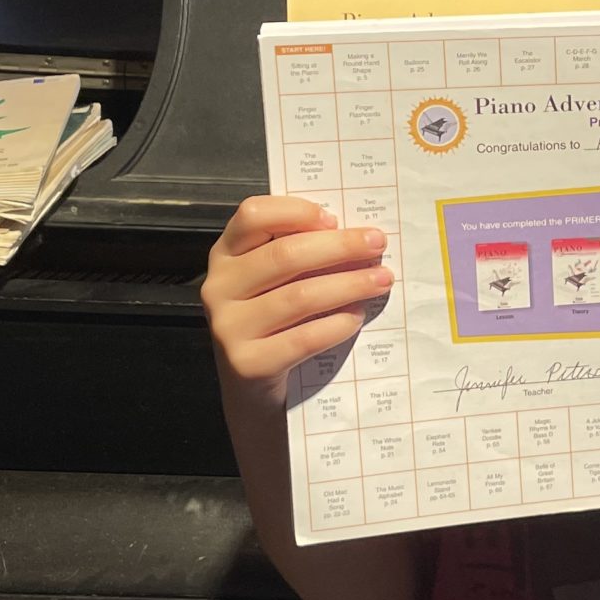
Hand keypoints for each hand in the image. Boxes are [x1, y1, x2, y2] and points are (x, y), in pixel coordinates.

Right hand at [204, 195, 393, 408]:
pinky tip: (356, 317)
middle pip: (284, 255)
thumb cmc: (273, 322)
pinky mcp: (247, 364)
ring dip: (348, 285)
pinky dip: (336, 325)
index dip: (295, 212)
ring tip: (380, 280)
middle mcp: (219, 286)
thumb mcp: (274, 281)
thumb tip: (355, 235)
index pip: (252, 215)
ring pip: (298, 297)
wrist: (251, 387)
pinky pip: (302, 339)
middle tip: (377, 244)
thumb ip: (298, 254)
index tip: (334, 219)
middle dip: (339, 247)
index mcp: (225, 255)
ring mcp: (229, 326)